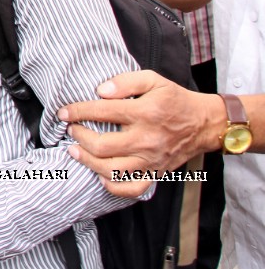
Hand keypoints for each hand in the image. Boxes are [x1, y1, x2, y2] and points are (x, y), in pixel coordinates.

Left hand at [57, 70, 224, 197]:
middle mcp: (146, 140)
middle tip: (72, 130)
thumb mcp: (154, 80)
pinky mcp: (155, 174)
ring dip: (87, 161)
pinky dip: (111, 186)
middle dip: (79, 137)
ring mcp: (151, 160)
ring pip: (111, 170)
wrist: (204, 124)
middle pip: (102, 146)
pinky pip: (130, 189)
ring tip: (75, 151)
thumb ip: (125, 81)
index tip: (64, 113)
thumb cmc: (175, 100)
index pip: (102, 112)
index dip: (77, 111)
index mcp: (145, 113)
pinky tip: (100, 175)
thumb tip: (101, 91)